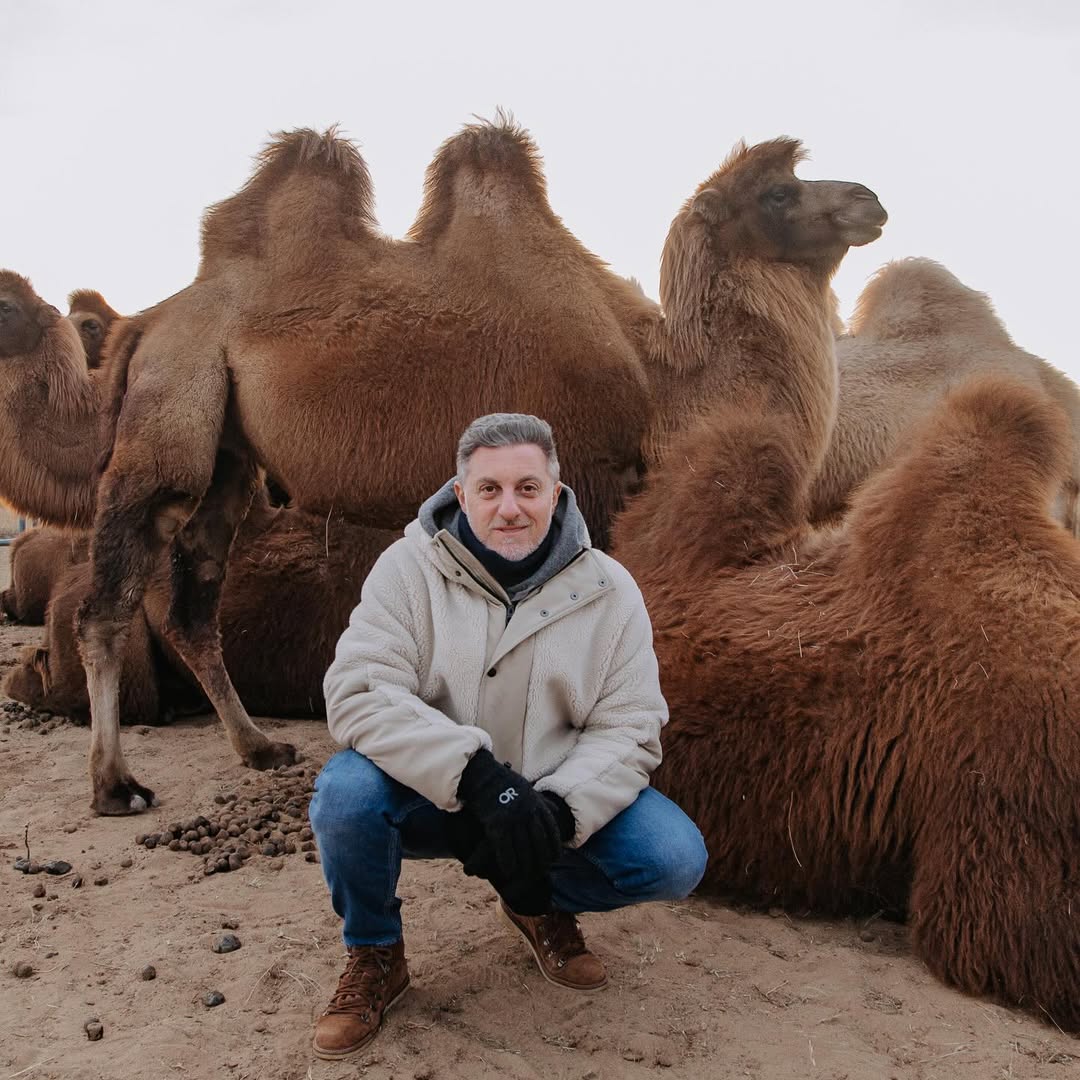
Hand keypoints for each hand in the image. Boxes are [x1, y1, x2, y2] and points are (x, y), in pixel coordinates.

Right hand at [457, 749, 560, 881]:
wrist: (482, 775)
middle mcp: (528, 812)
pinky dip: (508, 862)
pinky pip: (505, 848)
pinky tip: (509, 872)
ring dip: (525, 865)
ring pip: (523, 848)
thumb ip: (542, 801)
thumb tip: (557, 809)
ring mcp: (513, 818)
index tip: (556, 859)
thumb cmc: (504, 782)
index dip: (555, 846)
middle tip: (540, 872)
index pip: (551, 829)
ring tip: (525, 876)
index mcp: (537, 803)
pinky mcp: (497, 824)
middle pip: (539, 842)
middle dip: (541, 860)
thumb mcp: (528, 788)